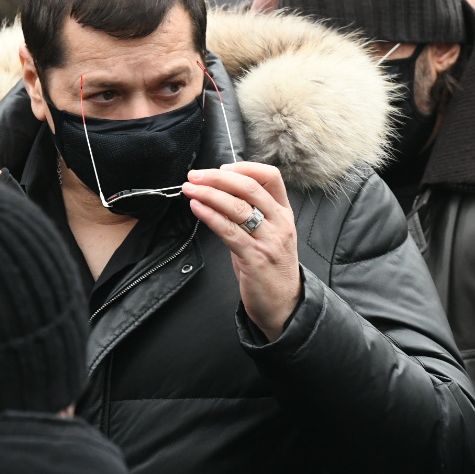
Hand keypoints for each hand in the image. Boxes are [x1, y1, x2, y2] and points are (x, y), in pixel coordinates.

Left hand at [183, 162, 302, 339]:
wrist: (284, 305)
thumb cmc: (270, 268)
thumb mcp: (268, 235)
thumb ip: (250, 214)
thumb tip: (219, 192)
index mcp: (284, 213)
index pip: (270, 177)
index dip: (244, 168)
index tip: (221, 168)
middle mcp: (280, 223)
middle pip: (249, 188)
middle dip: (217, 178)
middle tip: (195, 175)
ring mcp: (269, 240)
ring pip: (237, 207)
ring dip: (209, 194)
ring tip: (189, 189)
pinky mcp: (255, 258)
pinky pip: (229, 231)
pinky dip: (210, 216)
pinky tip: (197, 208)